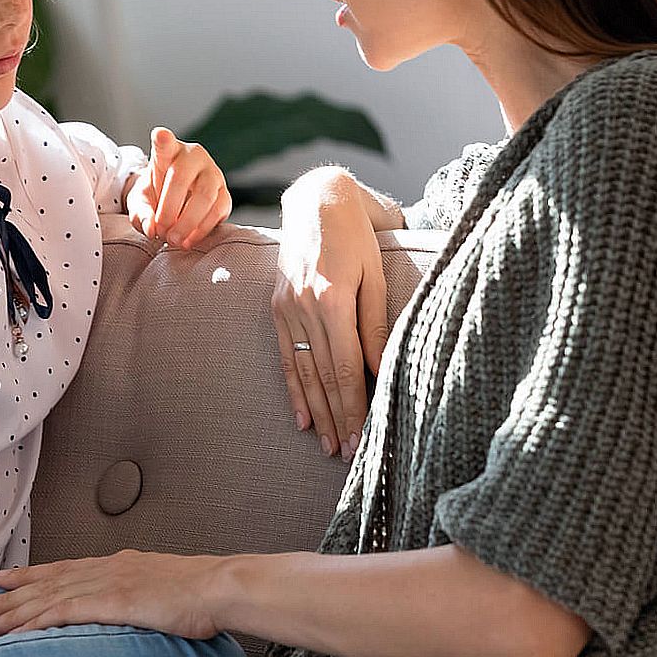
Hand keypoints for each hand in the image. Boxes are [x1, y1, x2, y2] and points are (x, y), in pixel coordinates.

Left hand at [0, 550, 222, 638]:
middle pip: (48, 581)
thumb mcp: (161, 584)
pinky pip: (64, 612)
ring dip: (14, 610)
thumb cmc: (200, 591)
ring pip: (48, 596)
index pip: (64, 568)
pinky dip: (37, 620)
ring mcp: (107, 582)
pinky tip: (19, 629)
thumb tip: (130, 600)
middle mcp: (106, 567)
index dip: (32, 574)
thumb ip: (138, 589)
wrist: (218, 585)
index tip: (7, 578)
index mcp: (118, 563)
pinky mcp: (111, 600)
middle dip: (11, 593)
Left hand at [125, 128, 232, 248]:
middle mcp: (194, 157)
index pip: (165, 143)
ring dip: (188, 223)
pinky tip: (188, 240)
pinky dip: (202, 229)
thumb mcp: (141, 202)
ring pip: (205, 197)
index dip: (163, 139)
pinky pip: (218, 211)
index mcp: (168, 151)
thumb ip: (141, 213)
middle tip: (160, 231)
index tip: (160, 135)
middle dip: (169, 210)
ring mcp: (213, 173)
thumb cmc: (156, 195)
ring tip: (173, 240)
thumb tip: (151, 229)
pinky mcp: (225, 194)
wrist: (176, 200)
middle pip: (182, 179)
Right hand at [272, 169, 388, 459]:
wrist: (317, 201)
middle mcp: (304, 308)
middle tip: (347, 455)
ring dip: (315, 411)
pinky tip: (300, 416)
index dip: (353, 407)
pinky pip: (284, 355)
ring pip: (301, 371)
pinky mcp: (277, 306)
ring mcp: (286, 307)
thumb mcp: (376, 276)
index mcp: (333, 300)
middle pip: (322, 376)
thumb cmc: (357, 237)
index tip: (362, 438)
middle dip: (336, 418)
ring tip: (326, 444)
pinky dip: (292, 388)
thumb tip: (379, 373)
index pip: (345, 368)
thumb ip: (374, 325)